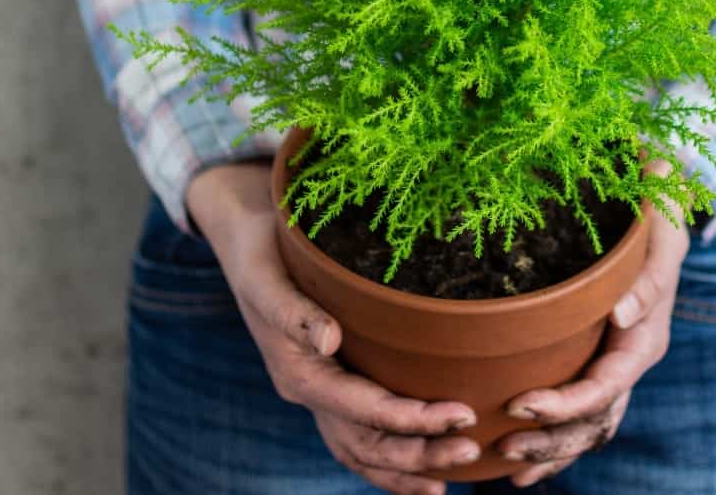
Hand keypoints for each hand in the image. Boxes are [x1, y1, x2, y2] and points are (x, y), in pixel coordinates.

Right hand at [187, 161, 480, 494]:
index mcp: (299, 374)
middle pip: (366, 443)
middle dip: (418, 454)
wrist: (245, 243)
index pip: (363, 411)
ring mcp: (318, 394)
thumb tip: (329, 338)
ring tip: (449, 481)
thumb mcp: (267, 278)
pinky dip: (388, 460)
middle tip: (470, 449)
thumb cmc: (261, 253)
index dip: (414, 419)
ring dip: (404, 469)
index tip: (464, 414)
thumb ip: (293, 312)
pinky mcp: (330, 384)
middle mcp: (309, 393)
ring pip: (361, 450)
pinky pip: (359, 436)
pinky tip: (421, 471)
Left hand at [495, 163, 690, 487]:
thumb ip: (650, 275)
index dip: (564, 405)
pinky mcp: (595, 362)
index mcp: (645, 339)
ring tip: (509, 468)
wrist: (653, 205)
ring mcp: (613, 366)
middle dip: (552, 440)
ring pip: (587, 427)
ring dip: (550, 451)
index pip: (604, 388)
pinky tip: (518, 463)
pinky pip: (577, 413)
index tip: (519, 405)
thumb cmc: (655, 214)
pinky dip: (553, 441)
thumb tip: (621, 317)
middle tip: (505, 446)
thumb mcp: (663, 233)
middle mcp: (629, 360)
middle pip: (594, 420)